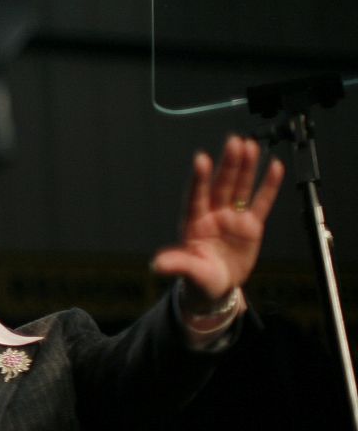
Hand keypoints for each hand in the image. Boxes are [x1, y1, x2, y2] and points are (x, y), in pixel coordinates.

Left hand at [152, 136, 283, 305]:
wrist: (217, 289)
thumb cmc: (198, 280)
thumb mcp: (188, 273)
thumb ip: (176, 265)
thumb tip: (157, 264)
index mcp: (194, 223)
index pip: (196, 196)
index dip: (200, 179)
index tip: (201, 160)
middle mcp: (213, 215)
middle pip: (221, 185)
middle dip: (228, 164)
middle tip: (234, 141)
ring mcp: (232, 217)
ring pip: (240, 187)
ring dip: (246, 167)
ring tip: (250, 146)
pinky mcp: (251, 225)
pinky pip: (261, 202)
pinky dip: (268, 185)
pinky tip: (273, 166)